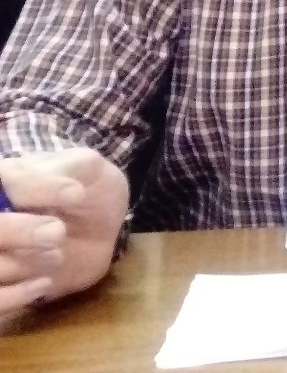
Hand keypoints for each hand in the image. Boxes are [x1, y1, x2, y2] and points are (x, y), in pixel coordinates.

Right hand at [0, 147, 128, 312]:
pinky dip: (10, 298)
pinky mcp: (2, 282)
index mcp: (1, 181)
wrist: (99, 228)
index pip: (3, 180)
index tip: (76, 194)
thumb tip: (62, 188)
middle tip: (57, 232)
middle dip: (17, 231)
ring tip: (57, 255)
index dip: (36, 190)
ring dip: (18, 264)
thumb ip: (69, 167)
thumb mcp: (87, 168)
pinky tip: (43, 284)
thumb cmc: (88, 189)